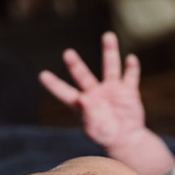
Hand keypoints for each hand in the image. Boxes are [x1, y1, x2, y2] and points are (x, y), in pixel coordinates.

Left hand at [39, 32, 146, 149]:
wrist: (127, 138)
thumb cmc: (106, 135)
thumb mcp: (94, 127)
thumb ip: (87, 113)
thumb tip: (81, 99)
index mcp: (82, 103)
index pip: (64, 93)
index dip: (54, 85)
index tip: (42, 75)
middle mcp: (95, 92)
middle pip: (83, 76)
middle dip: (76, 65)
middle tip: (68, 53)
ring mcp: (112, 90)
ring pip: (110, 67)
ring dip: (109, 52)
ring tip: (108, 35)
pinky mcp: (128, 91)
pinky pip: (130, 76)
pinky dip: (132, 68)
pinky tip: (130, 59)